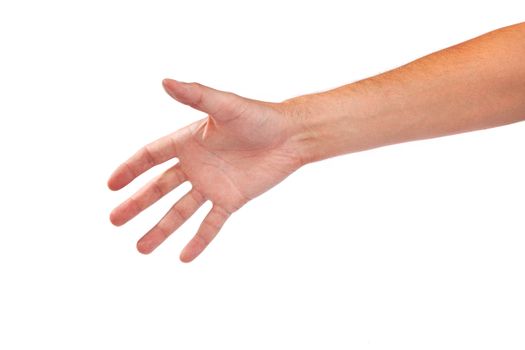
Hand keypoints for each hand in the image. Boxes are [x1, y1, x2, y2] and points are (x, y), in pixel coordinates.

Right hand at [108, 79, 303, 261]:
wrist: (290, 136)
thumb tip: (165, 81)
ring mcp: (212, 185)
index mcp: (189, 141)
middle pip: (159, 188)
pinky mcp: (231, 200)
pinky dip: (199, 240)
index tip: (111, 185)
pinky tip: (184, 257)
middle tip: (114, 221)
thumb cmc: (259, 116)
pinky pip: (211, 224)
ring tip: (141, 248)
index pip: (151, 157)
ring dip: (161, 229)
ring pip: (180, 211)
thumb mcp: (225, 105)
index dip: (130, 169)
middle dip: (137, 204)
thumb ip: (196, 95)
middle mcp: (196, 165)